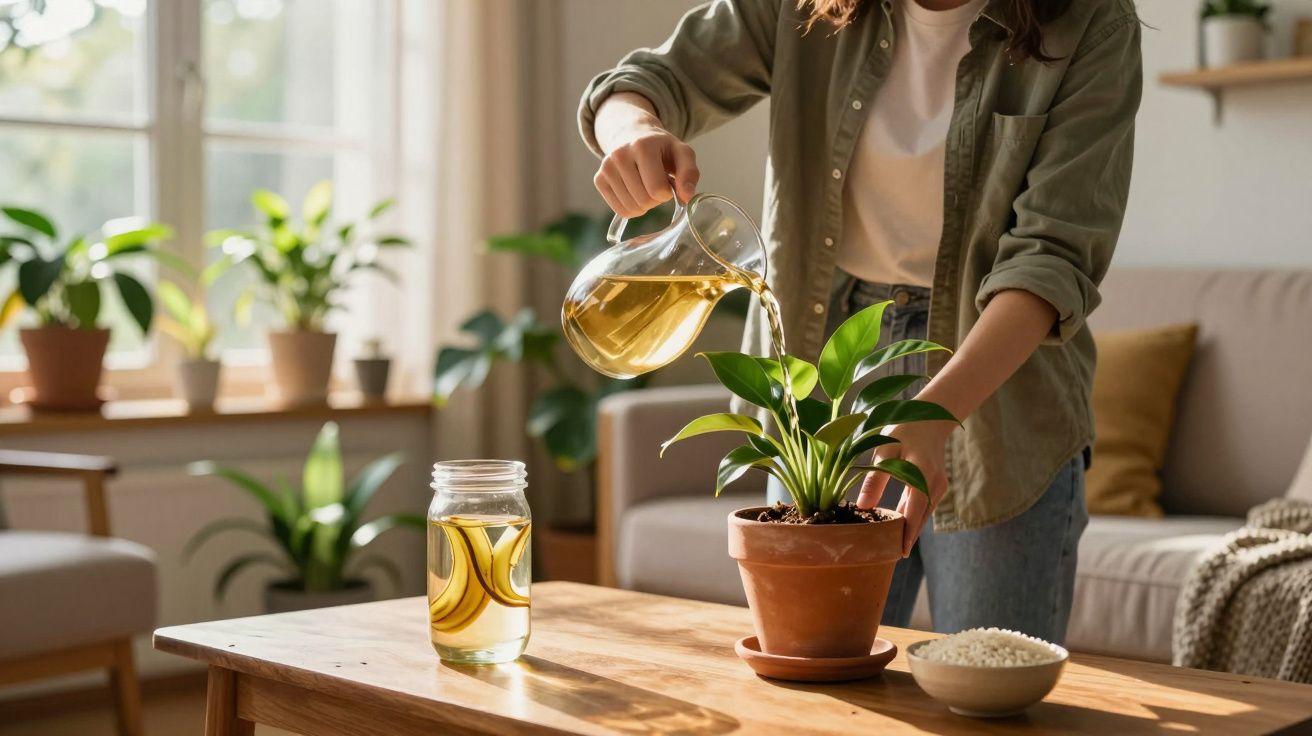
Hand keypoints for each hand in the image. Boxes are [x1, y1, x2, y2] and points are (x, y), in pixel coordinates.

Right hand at [593, 97, 698, 217]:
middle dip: (656, 199)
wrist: (635, 137)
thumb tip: (686, 197)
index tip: (667, 182)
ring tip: (645, 186)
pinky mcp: (599, 179)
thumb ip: (689, 174)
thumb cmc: (662, 150)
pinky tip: (634, 192)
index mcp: (642, 146)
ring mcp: (606, 167)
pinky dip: (632, 208)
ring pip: (631, 208)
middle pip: (644, 201)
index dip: (667, 193)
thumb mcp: (682, 154)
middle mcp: (620, 154)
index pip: (657, 189)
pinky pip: (620, 210)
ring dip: (644, 205)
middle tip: (656, 184)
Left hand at [855, 421, 951, 556]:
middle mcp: (934, 484)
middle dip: (906, 537)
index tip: (899, 553)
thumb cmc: (905, 430)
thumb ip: (875, 479)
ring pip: (922, 514)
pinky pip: (922, 507)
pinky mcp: (936, 486)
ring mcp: (938, 486)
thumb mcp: (885, 450)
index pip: (915, 511)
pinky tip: (897, 527)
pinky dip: (911, 517)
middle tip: (889, 556)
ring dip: (908, 529)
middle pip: (920, 518)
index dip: (907, 534)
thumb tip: (863, 507)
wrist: (931, 417)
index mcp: (922, 474)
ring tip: (891, 547)